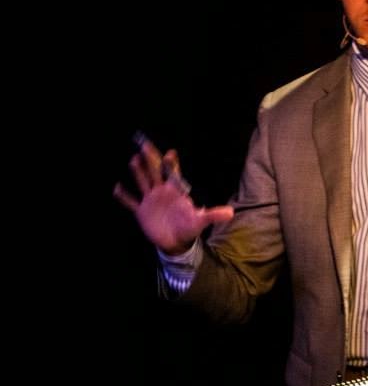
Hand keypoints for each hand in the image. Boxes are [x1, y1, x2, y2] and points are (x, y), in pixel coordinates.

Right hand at [113, 136, 233, 253]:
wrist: (175, 242)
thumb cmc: (188, 227)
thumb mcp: (201, 221)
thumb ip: (213, 215)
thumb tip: (232, 212)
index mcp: (175, 191)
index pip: (173, 174)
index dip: (172, 164)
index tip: (171, 153)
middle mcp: (161, 192)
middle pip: (155, 172)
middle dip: (151, 159)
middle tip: (144, 144)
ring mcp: (150, 200)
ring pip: (143, 182)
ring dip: (138, 172)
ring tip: (134, 160)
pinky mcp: (141, 212)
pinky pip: (131, 202)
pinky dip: (124, 196)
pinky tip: (117, 187)